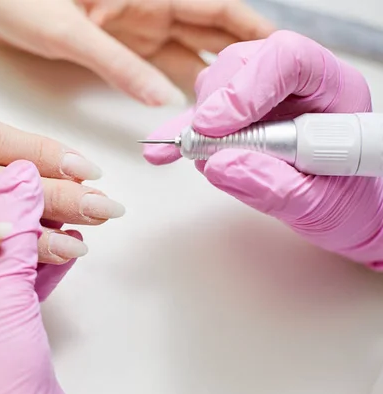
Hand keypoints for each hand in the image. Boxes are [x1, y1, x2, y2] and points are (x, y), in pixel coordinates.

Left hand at [0, 0, 274, 104]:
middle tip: (266, 97)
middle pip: (210, 33)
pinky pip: (154, 67)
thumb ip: (119, 65)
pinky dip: (172, 87)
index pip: (217, 7)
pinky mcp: (114, 44)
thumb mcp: (69, 31)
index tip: (283, 56)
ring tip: (235, 112)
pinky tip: (189, 108)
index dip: (253, 30)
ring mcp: (132, 26)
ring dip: (209, 81)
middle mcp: (147, 6)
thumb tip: (165, 100)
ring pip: (185, 53)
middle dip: (240, 62)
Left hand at [0, 161, 69, 393]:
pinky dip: (43, 260)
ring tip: (78, 214)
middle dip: (33, 205)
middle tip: (69, 185)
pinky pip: (15, 274)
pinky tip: (68, 244)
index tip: (37, 164)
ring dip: (45, 233)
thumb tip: (23, 175)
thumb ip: (12, 229)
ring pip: (4, 251)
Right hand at [143, 31, 382, 267]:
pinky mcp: (239, 121)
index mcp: (331, 89)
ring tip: (196, 154)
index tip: (216, 126)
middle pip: (244, 63)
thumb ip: (276, 186)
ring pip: (218, 83)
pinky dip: (182, 135)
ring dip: (200, 120)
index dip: (247, 86)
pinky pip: (203, 117)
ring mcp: (263, 99)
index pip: (287, 59)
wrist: (344, 213)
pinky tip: (163, 152)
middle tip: (200, 142)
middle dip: (215, 102)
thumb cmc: (349, 203)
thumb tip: (221, 165)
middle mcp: (295, 85)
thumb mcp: (323, 205)